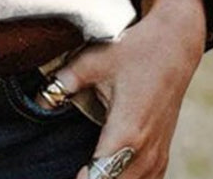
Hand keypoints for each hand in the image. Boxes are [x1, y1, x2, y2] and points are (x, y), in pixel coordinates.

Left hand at [41, 0, 205, 177]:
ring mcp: (158, 153)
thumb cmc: (134, 51)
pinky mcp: (163, 151)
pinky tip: (108, 172)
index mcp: (127, 131)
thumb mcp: (93, 61)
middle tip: (72, 169)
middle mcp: (146, 150)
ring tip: (85, 170)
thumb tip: (38, 100)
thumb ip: (63, 82)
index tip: (65, 173)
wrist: (174, 46)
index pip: (102, 175)